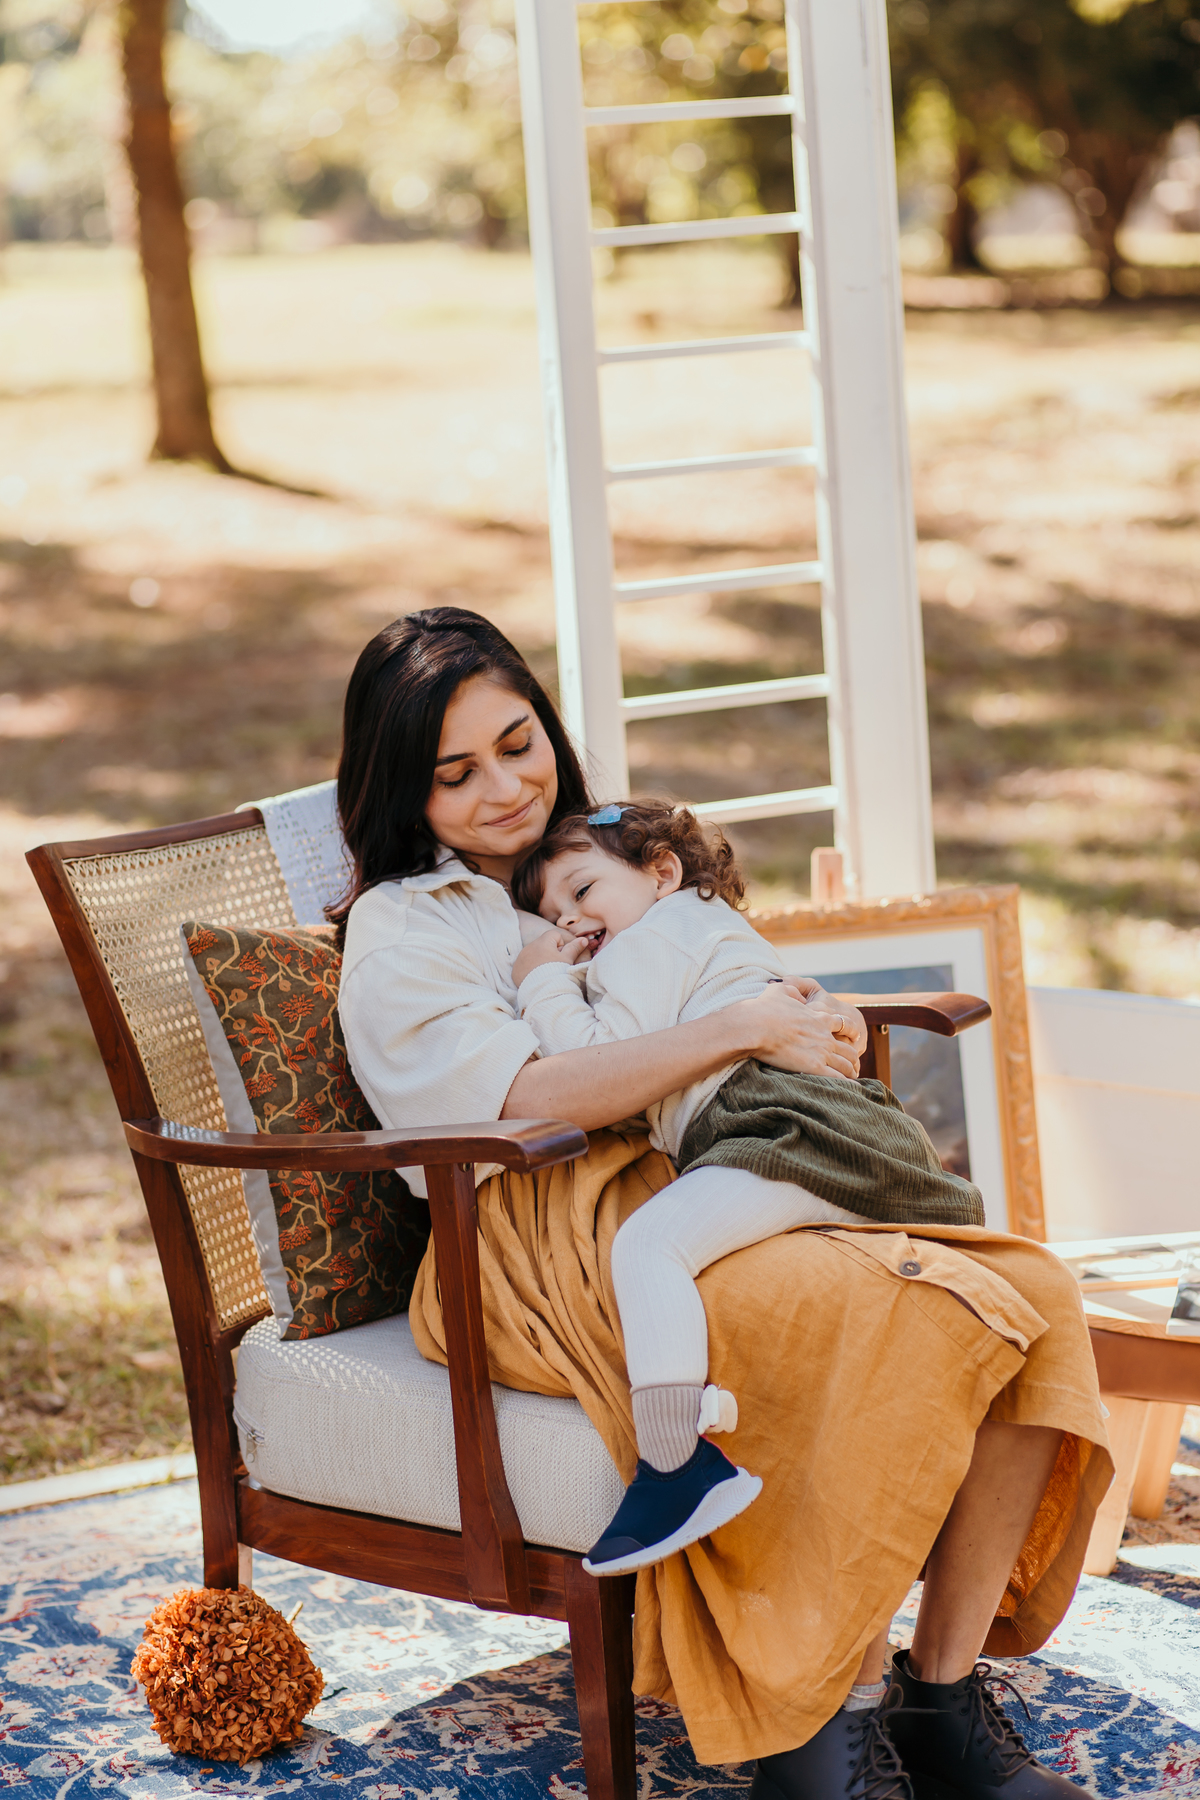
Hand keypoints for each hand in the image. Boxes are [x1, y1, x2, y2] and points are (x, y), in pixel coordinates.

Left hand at [512, 928, 588, 985]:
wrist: (543, 993)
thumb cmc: (557, 974)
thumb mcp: (567, 960)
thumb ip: (574, 948)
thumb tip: (583, 939)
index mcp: (543, 942)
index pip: (554, 935)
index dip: (561, 945)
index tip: (561, 957)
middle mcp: (529, 947)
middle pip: (542, 944)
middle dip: (549, 952)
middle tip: (555, 967)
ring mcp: (520, 958)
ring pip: (532, 954)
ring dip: (539, 960)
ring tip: (545, 974)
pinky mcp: (515, 969)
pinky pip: (523, 965)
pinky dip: (529, 969)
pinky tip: (535, 978)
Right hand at [724, 978, 860, 1078]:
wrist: (756, 1026)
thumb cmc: (763, 1008)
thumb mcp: (779, 990)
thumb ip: (790, 988)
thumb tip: (792, 990)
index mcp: (819, 1018)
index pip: (844, 1024)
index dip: (851, 1031)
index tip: (855, 1037)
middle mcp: (825, 1035)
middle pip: (849, 1049)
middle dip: (854, 1058)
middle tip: (854, 1066)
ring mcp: (821, 1051)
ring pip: (846, 1065)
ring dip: (851, 1073)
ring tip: (851, 1079)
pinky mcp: (814, 1067)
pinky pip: (838, 1078)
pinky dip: (847, 1084)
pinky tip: (851, 1090)